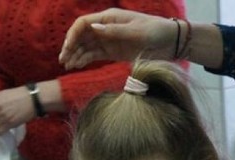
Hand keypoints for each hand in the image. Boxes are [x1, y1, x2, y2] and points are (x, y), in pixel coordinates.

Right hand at [59, 8, 176, 69]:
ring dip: (75, 54)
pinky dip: (85, 60)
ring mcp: (108, 40)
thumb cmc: (155, 32)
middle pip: (81, 35)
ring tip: (68, 65)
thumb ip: (115, 31)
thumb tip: (93, 28)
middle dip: (71, 46)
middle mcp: (106, 27)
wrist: (171, 43)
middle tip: (63, 60)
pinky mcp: (113, 52)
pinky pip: (94, 55)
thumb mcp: (137, 31)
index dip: (73, 34)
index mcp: (109, 17)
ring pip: (86, 46)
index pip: (84, 23)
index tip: (68, 47)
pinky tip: (77, 65)